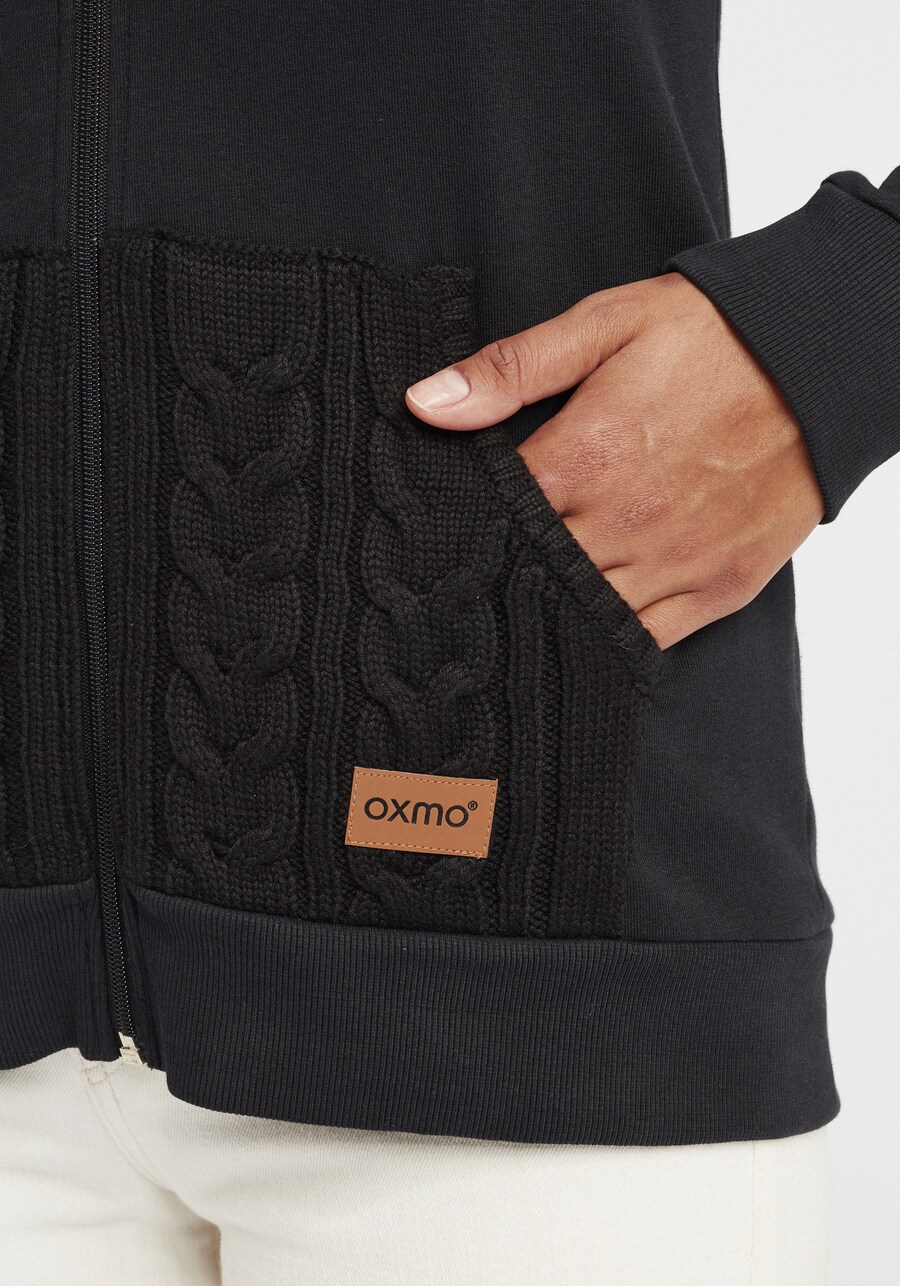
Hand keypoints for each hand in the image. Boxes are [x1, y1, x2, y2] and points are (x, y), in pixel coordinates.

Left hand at [405, 273, 824, 648]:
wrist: (820, 358)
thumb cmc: (710, 337)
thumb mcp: (604, 325)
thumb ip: (511, 368)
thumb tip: (423, 404)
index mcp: (586, 460)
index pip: (493, 523)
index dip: (463, 532)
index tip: (445, 533)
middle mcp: (626, 524)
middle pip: (532, 578)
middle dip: (502, 576)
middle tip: (474, 580)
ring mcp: (676, 563)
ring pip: (585, 618)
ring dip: (552, 610)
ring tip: (527, 602)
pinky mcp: (719, 588)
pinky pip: (647, 639)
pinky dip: (612, 637)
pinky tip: (587, 624)